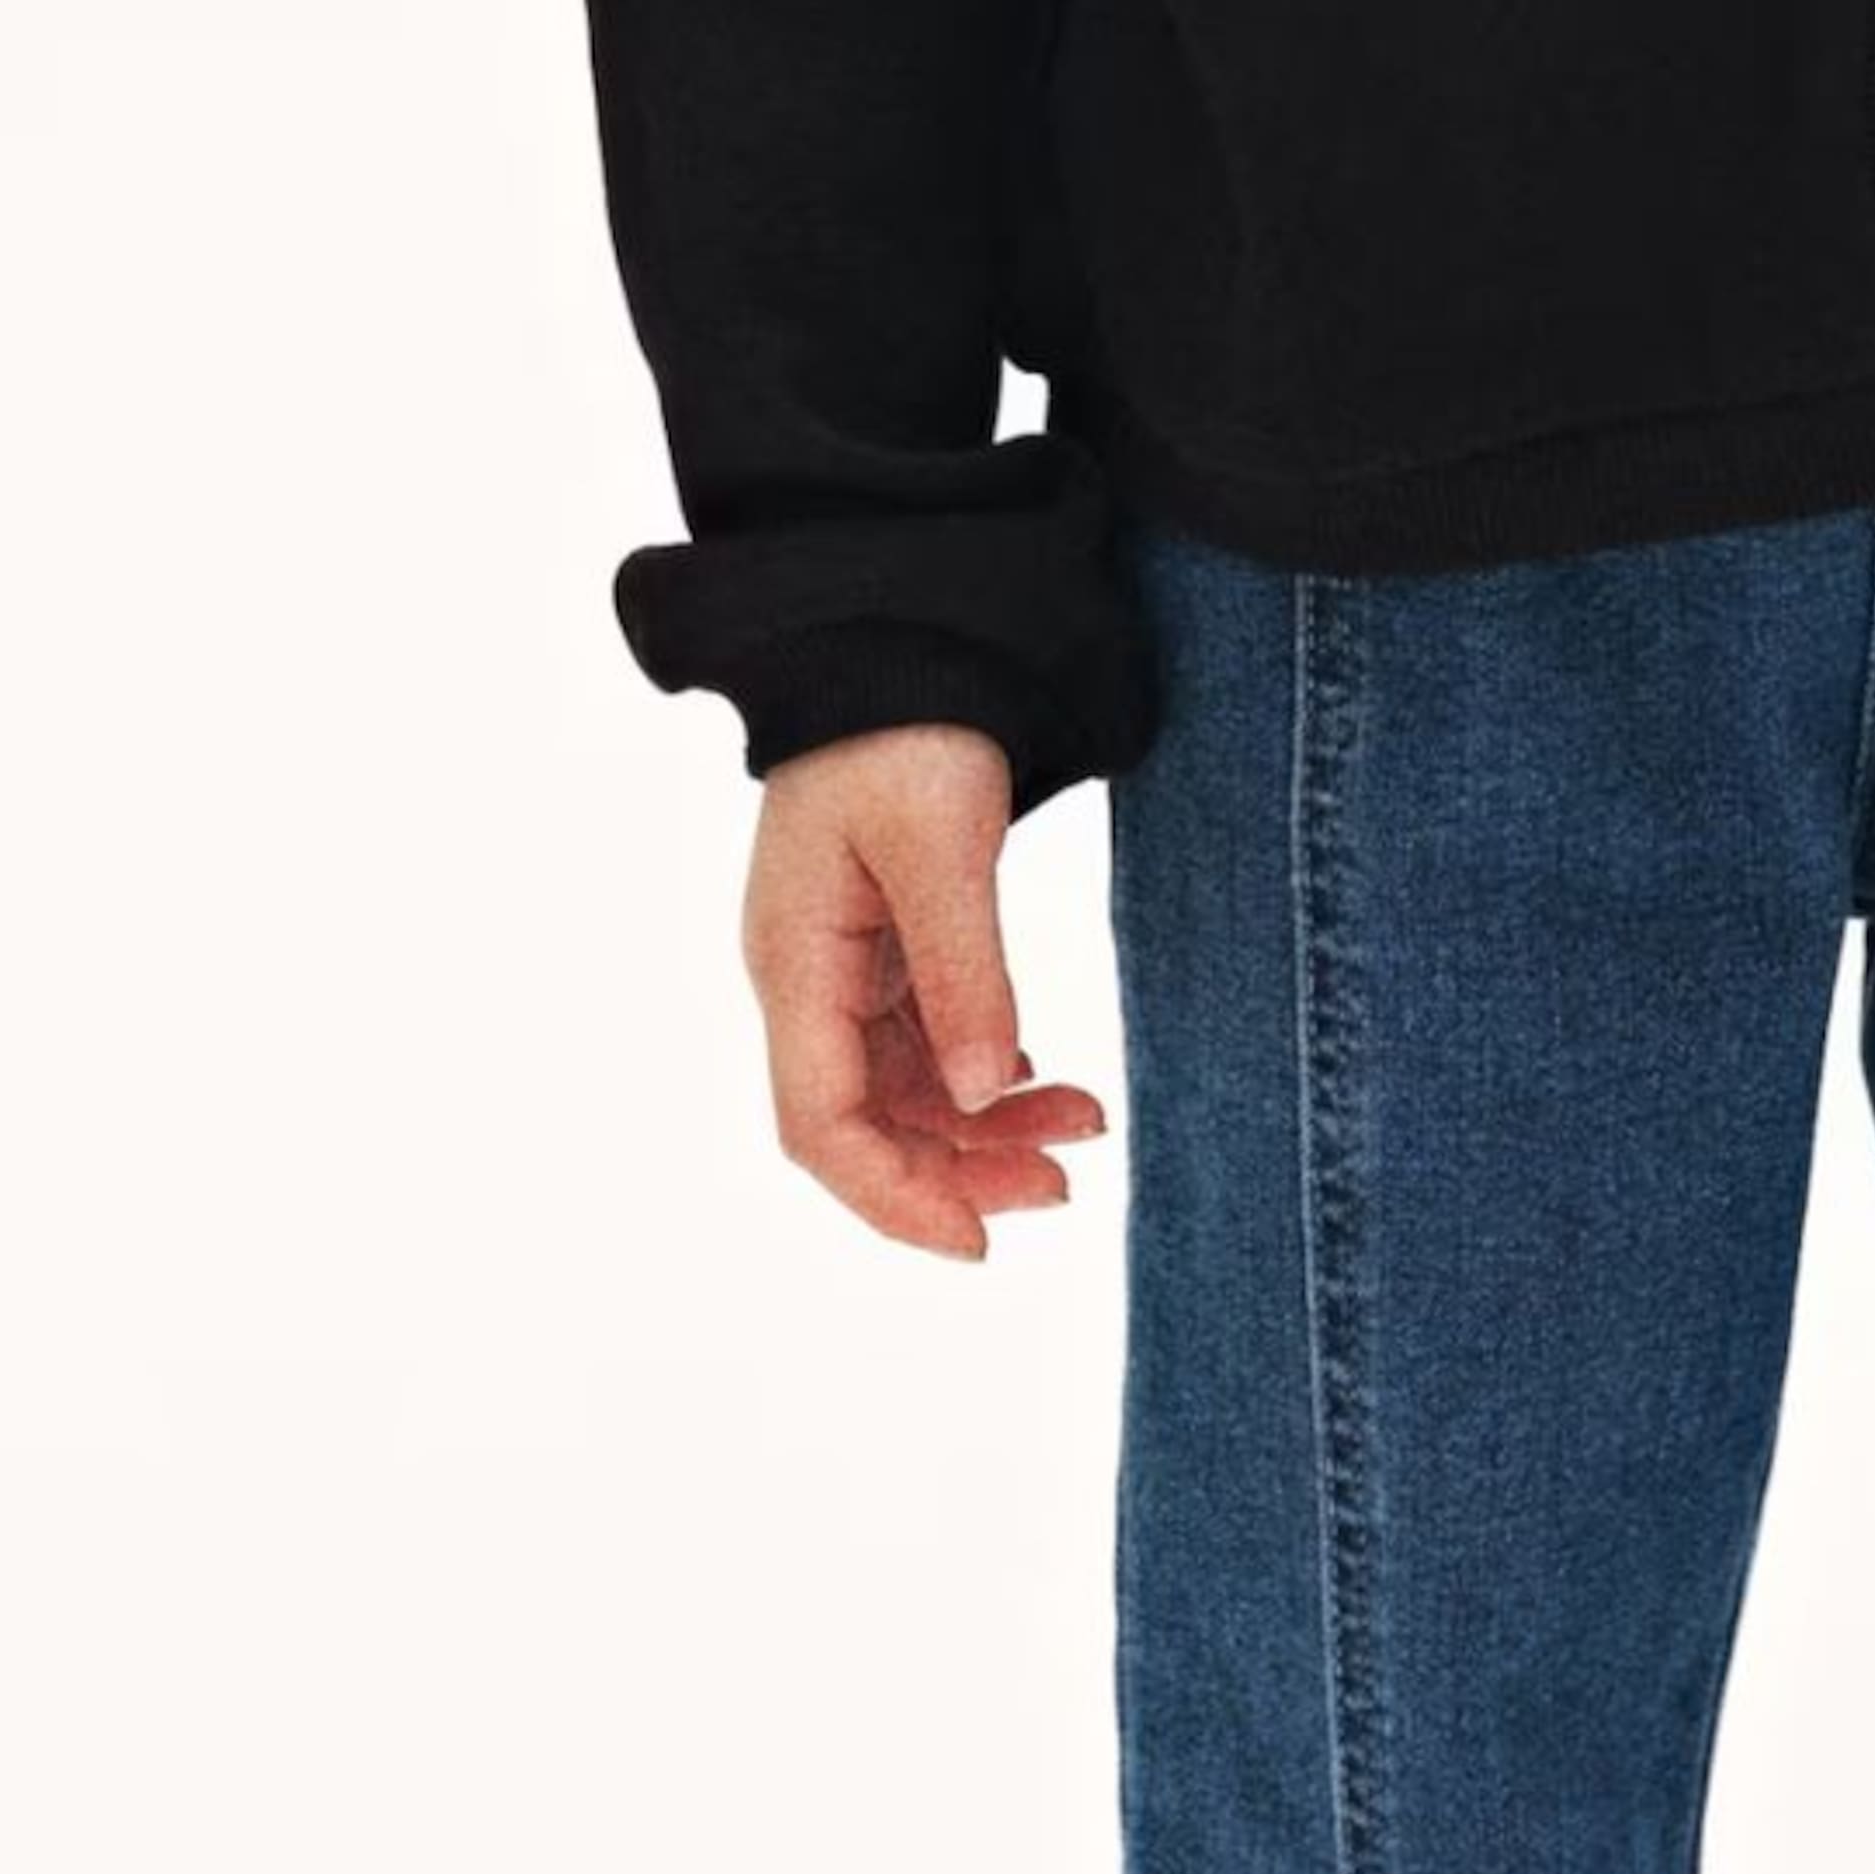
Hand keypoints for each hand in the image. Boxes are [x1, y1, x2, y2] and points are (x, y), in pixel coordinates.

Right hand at [741, 724, 1115, 1261]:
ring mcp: (839, 963)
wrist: (901, 633)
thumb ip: (963, 971)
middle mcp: (804, 977)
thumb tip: (983, 1094)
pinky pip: (919, 1041)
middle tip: (1064, 1183)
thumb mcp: (942, 845)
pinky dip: (980, 1072)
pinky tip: (1040, 1075)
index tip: (980, 1240)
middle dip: (956, 1170)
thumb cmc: (906, 726)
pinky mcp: (878, 943)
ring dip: (980, 1125)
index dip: (893, 1198)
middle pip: (861, 1124)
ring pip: (900, 1090)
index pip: (819, 1126)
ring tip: (1081, 1124)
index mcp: (793, 961)